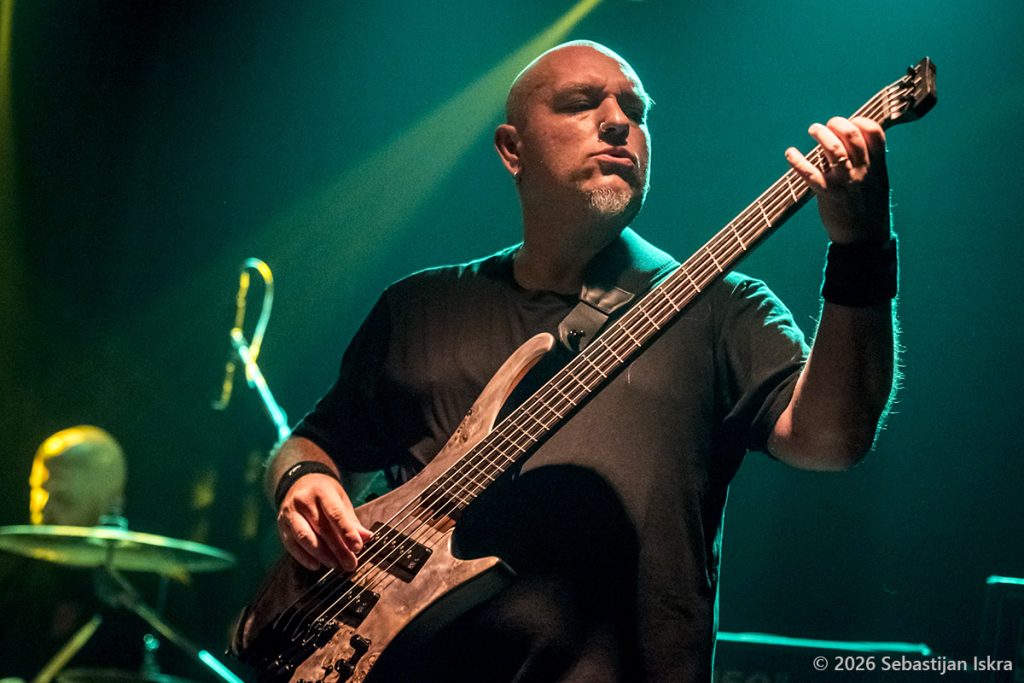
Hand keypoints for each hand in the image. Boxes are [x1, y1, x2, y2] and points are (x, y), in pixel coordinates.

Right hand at [277, 473, 372, 571]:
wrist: (298, 483)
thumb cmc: (324, 494)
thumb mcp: (340, 500)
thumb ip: (351, 521)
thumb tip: (366, 538)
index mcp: (321, 491)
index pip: (335, 514)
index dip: (347, 532)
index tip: (358, 548)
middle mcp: (303, 500)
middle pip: (322, 528)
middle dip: (338, 549)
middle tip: (350, 564)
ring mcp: (289, 513)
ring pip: (304, 537)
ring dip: (321, 555)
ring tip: (335, 564)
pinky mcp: (281, 525)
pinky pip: (292, 545)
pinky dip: (304, 557)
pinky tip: (316, 565)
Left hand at [785, 116, 889, 243]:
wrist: (865, 239)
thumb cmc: (868, 208)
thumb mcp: (877, 181)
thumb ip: (869, 161)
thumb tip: (853, 142)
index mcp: (877, 165)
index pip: (874, 132)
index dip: (860, 121)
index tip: (849, 123)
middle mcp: (862, 170)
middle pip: (851, 135)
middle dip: (837, 123)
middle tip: (826, 125)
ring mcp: (845, 181)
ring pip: (833, 149)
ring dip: (820, 135)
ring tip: (813, 130)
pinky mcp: (827, 194)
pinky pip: (810, 173)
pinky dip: (798, 161)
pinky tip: (790, 153)